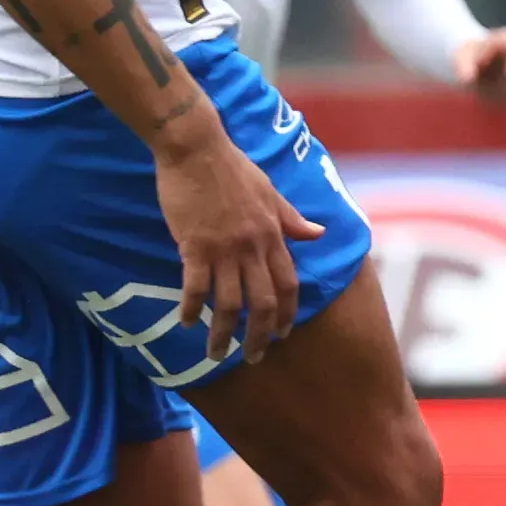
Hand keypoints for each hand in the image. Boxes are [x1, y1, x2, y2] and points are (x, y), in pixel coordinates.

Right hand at [152, 117, 324, 364]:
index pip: (288, 283)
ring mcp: (224, 248)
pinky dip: (192, 308)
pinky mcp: (195, 245)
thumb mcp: (270, 191)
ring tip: (216, 354)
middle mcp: (253, 246)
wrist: (197, 147)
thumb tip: (318, 233)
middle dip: (260, 336)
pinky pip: (195, 287)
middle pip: (262, 302)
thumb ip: (291, 218)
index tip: (283, 334)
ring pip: (229, 303)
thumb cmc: (232, 167)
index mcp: (273, 233)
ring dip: (223, 333)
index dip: (287, 312)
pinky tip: (187, 322)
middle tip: (253, 358)